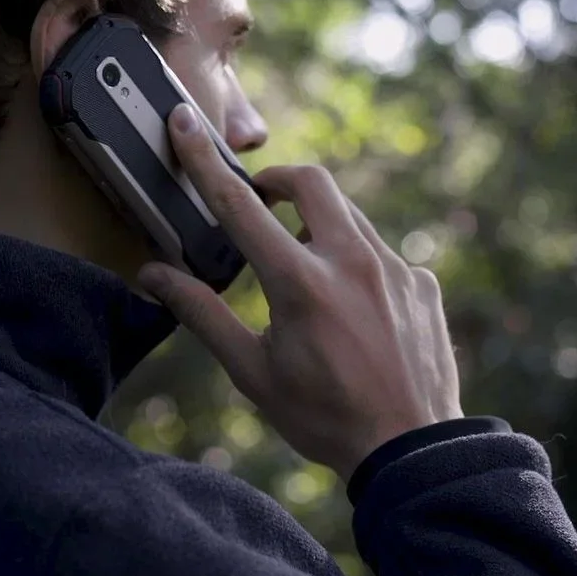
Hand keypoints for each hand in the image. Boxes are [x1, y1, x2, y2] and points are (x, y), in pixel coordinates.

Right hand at [137, 105, 462, 479]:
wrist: (411, 451)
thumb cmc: (324, 418)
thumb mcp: (252, 372)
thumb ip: (202, 315)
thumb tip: (154, 275)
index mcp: (301, 283)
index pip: (239, 206)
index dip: (204, 160)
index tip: (185, 124)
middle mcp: (352, 262)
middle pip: (311, 181)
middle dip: (279, 182)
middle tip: (261, 206)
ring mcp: (396, 269)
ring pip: (350, 218)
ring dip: (318, 228)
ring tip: (305, 277)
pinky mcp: (422, 283)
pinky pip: (383, 255)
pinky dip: (357, 267)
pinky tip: (353, 314)